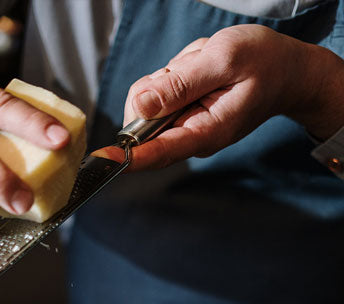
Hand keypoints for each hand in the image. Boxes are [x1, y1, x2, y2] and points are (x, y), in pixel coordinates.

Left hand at [121, 24, 343, 170]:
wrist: (287, 68)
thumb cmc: (265, 63)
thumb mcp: (224, 59)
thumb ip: (180, 84)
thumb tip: (141, 106)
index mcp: (204, 132)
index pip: (156, 152)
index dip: (124, 156)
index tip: (100, 159)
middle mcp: (187, 136)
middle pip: (141, 119)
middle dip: (158, 86)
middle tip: (194, 68)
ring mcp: (180, 125)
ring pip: (146, 100)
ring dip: (169, 75)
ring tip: (203, 67)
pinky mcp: (176, 113)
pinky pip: (156, 90)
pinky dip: (173, 73)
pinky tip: (199, 69)